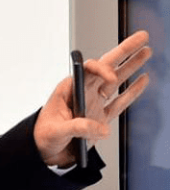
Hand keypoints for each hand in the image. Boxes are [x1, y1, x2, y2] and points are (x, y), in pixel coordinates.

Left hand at [34, 30, 151, 166]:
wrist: (45, 152)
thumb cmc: (43, 136)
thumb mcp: (56, 131)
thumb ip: (78, 127)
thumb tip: (102, 129)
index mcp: (69, 89)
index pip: (87, 70)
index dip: (101, 69)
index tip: (111, 77)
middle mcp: (83, 92)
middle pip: (106, 67)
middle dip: (124, 51)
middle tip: (141, 37)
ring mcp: (93, 104)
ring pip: (117, 81)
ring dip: (132, 67)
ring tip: (146, 52)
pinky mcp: (100, 118)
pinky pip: (119, 102)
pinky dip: (132, 92)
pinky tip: (142, 80)